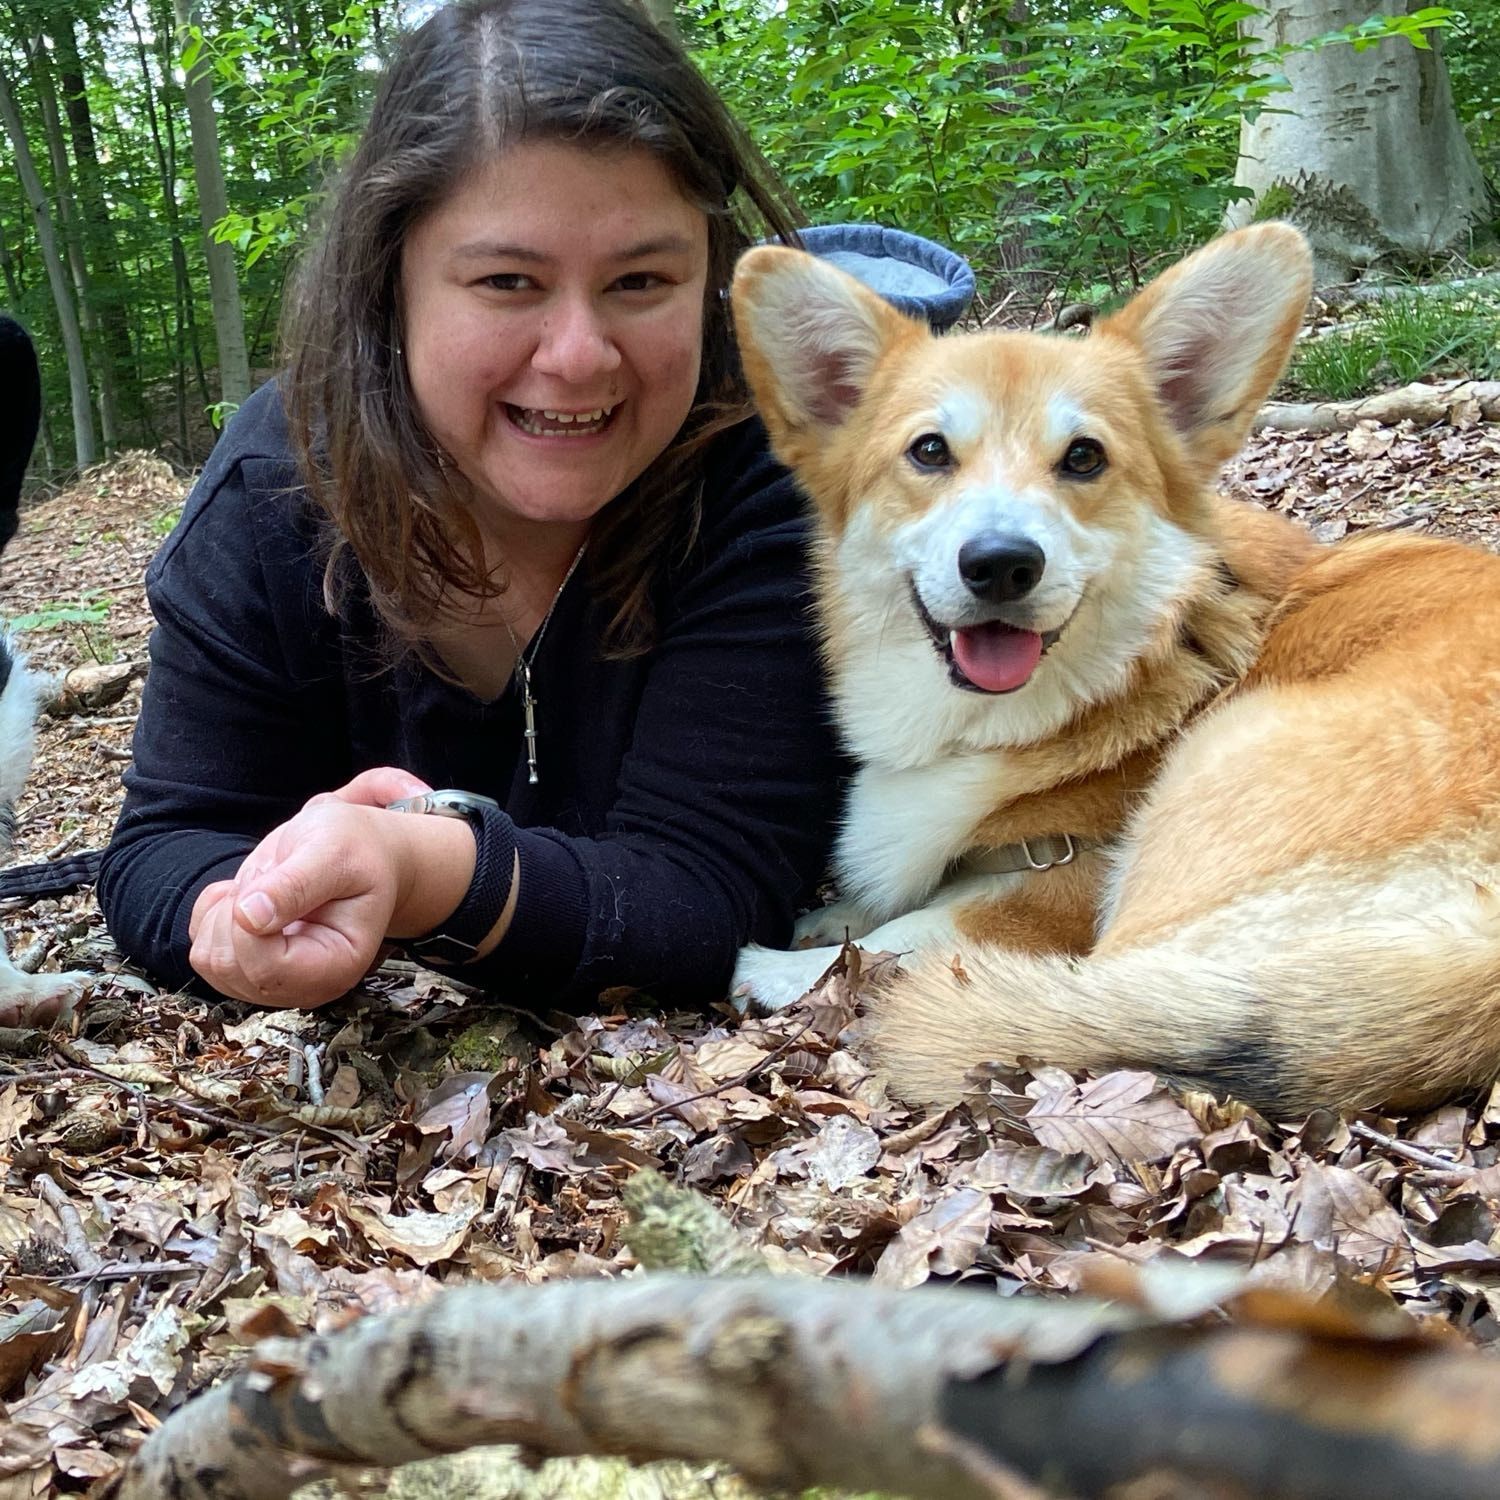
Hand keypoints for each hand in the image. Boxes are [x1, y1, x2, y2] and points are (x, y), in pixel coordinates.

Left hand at [187, 767, 452, 1007]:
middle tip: (274, 879)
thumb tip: (248, 916)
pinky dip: (212, 912)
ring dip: (222, 912)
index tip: (271, 882)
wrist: (361, 853)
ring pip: (210, 961)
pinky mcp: (250, 966)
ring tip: (266, 887)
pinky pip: (201, 947)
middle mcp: (305, 984)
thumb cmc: (357, 851)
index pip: (266, 968)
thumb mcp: (334, 852)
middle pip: (230, 967)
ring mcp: (275, 979)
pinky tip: (250, 895)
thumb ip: (296, 883)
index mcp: (338, 965)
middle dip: (234, 913)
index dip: (248, 924)